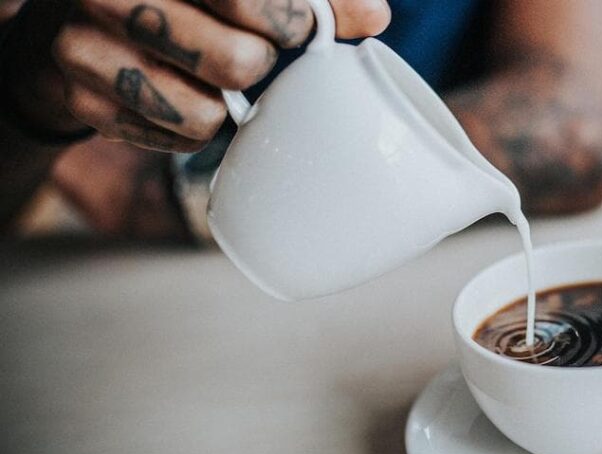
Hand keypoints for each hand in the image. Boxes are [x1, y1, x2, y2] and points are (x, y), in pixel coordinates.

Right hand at [45, 0, 389, 150]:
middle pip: (239, 61)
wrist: (76, 20)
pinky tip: (179, 97)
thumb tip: (374, 16)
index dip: (291, 18)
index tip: (306, 30)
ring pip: (205, 113)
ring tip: (212, 78)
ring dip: (225, 106)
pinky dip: (189, 129)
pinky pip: (171, 139)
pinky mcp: (75, 95)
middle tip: (252, 54)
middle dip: (261, 64)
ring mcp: (82, 43)